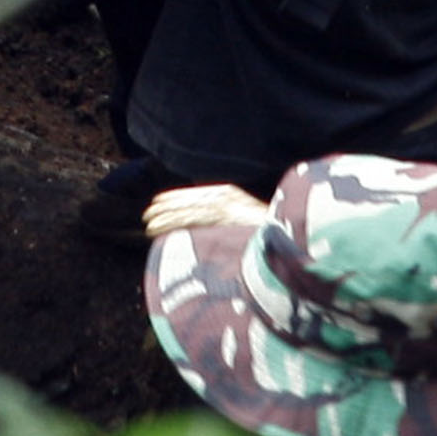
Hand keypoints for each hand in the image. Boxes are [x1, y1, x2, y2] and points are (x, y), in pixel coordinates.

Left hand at [143, 181, 268, 240]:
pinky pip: (190, 220)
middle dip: (167, 207)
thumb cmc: (271, 237)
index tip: (158, 202)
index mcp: (230, 195)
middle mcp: (225, 197)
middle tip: (147, 215)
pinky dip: (170, 225)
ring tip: (148, 225)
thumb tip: (210, 231)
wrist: (289, 240)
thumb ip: (228, 222)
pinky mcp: (221, 217)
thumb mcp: (248, 223)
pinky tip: (157, 231)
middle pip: (188, 201)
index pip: (197, 195)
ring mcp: (223, 206)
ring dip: (164, 218)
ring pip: (186, 211)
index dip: (176, 198)